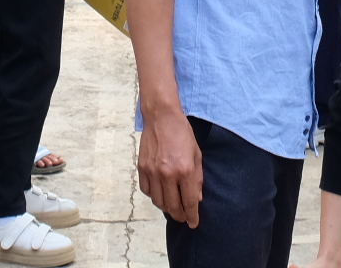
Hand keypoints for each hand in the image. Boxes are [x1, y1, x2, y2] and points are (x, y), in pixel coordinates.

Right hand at [138, 105, 203, 225]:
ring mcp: (153, 172)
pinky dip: (154, 196)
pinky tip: (160, 193)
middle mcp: (168, 174)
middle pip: (173, 206)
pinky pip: (147, 191)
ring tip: (173, 206)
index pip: (189, 202)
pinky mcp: (142, 168)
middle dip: (180, 215)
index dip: (192, 216)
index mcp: (185, 170)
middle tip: (184, 218)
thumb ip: (198, 178)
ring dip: (167, 207)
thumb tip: (197, 198)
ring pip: (158, 201)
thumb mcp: (197, 155)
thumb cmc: (182, 134)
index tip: (193, 223)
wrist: (162, 117)